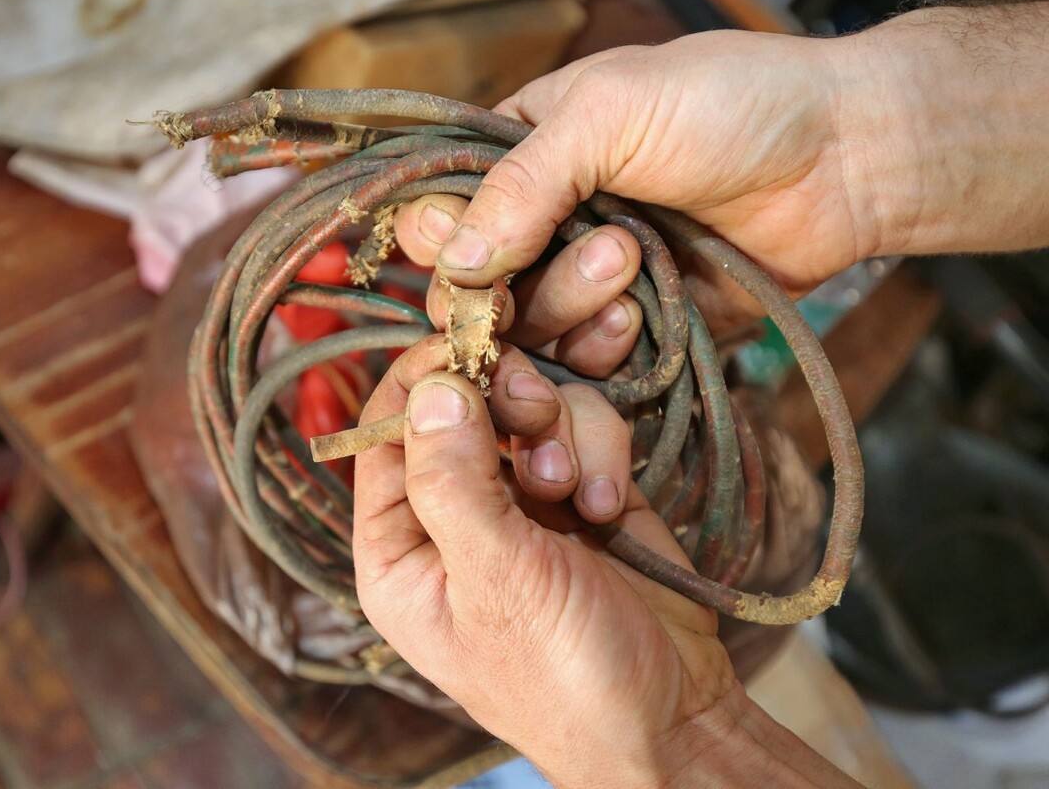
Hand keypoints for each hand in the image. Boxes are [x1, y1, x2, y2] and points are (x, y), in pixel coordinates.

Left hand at [352, 336, 742, 786]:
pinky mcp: (583, 485)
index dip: (420, 381)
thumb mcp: (498, 582)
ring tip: (580, 498)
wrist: (674, 715)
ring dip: (562, 436)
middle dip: (506, 404)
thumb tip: (428, 387)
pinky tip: (612, 510)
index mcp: (400, 547)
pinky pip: (583, 425)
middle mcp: (453, 513)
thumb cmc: (564, 676)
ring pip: (528, 404)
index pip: (385, 434)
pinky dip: (603, 452)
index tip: (465, 344)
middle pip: (461, 402)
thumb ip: (454, 483)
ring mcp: (520, 497)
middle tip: (535, 422)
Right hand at [397, 5, 1048, 344]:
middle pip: (480, 285)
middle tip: (604, 253)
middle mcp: (544, 218)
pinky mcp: (631, 327)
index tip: (468, 265)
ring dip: (573, 312)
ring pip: (531, 330)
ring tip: (635, 269)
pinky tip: (642, 317)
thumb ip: (523, 181)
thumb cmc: (733, 104)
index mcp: (524, 148)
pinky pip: (585, 363)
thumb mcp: (613, 112)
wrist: (845, 159)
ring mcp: (586, 277)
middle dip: (525, 285)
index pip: (441, 209)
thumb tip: (448, 260)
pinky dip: (603, 349)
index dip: (442, 244)